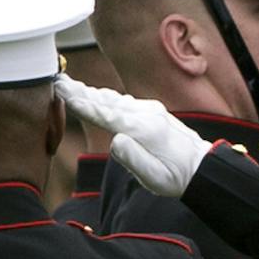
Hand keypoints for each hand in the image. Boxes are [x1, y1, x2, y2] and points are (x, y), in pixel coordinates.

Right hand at [54, 75, 214, 197]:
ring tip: (68, 84)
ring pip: (114, 99)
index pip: (106, 115)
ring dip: (89, 92)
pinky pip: (123, 102)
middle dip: (79, 92)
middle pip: (106, 101)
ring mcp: (149, 111)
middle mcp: (145, 114)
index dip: (83, 105)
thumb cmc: (176, 177)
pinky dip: (104, 98)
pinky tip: (94, 95)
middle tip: (56, 80)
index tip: (63, 93)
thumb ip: (133, 159)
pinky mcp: (152, 112)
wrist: (203, 167)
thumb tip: (115, 141)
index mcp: (142, 130)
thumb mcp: (154, 177)